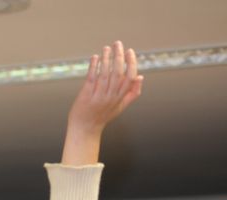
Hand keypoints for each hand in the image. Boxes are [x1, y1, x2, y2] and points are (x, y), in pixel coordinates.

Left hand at [63, 41, 142, 164]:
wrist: (84, 129)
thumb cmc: (102, 116)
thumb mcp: (121, 106)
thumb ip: (132, 93)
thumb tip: (141, 77)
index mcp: (120, 97)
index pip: (130, 77)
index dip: (131, 63)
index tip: (130, 51)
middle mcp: (111, 96)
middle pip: (118, 73)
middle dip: (119, 56)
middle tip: (117, 44)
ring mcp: (98, 96)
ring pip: (105, 74)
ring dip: (106, 58)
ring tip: (107, 47)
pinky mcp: (86, 95)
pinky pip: (91, 78)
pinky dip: (94, 66)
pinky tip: (95, 57)